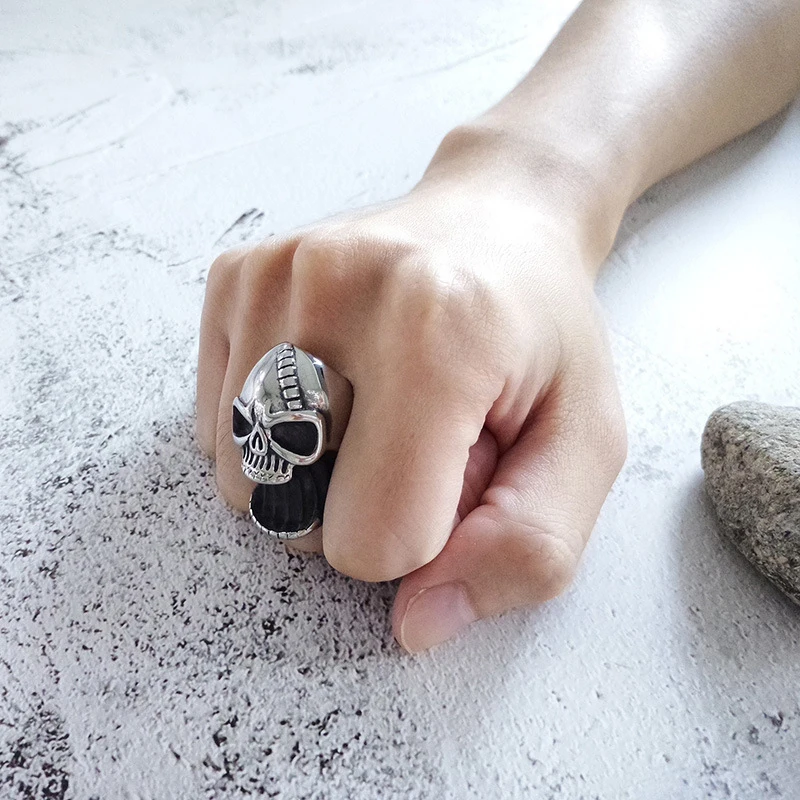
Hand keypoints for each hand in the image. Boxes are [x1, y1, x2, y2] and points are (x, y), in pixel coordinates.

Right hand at [196, 130, 626, 651]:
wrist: (500, 217)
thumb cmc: (545, 335)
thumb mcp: (584, 446)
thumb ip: (525, 552)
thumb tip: (415, 623)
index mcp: (440, 333)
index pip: (373, 542)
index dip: (421, 540)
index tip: (455, 474)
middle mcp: (338, 288)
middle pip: (295, 515)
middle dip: (363, 503)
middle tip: (419, 431)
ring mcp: (273, 276)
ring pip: (245, 478)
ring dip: (314, 471)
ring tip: (376, 404)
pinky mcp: (234, 278)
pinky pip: (219, 426)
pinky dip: (274, 432)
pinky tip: (330, 378)